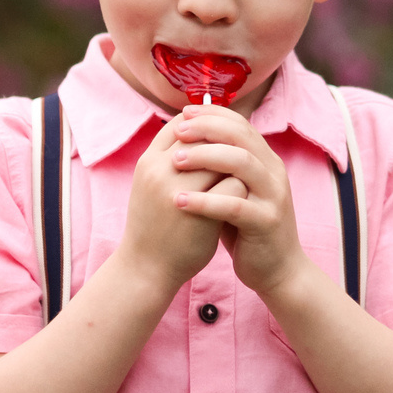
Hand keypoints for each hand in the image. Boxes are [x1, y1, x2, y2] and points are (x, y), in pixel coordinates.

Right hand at [116, 118, 229, 290]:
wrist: (146, 269)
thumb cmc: (154, 226)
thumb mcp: (153, 186)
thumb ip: (172, 161)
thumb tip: (202, 135)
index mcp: (148, 161)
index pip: (181, 124)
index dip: (205, 125)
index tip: (221, 134)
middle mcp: (160, 170)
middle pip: (204, 136)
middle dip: (225, 140)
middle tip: (241, 149)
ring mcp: (178, 190)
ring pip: (223, 157)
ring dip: (238, 162)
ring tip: (245, 171)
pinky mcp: (200, 212)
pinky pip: (233, 185)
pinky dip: (243, 187)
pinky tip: (246, 196)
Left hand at [165, 104, 310, 301]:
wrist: (277, 271)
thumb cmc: (246, 230)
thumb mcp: (233, 191)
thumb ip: (218, 169)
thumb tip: (184, 142)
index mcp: (265, 161)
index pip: (240, 124)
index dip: (212, 114)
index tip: (184, 112)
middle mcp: (273, 172)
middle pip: (241, 136)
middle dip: (207, 129)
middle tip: (178, 131)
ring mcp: (273, 196)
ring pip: (241, 163)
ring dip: (205, 157)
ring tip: (175, 162)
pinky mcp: (267, 222)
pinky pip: (234, 206)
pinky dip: (205, 201)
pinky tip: (179, 201)